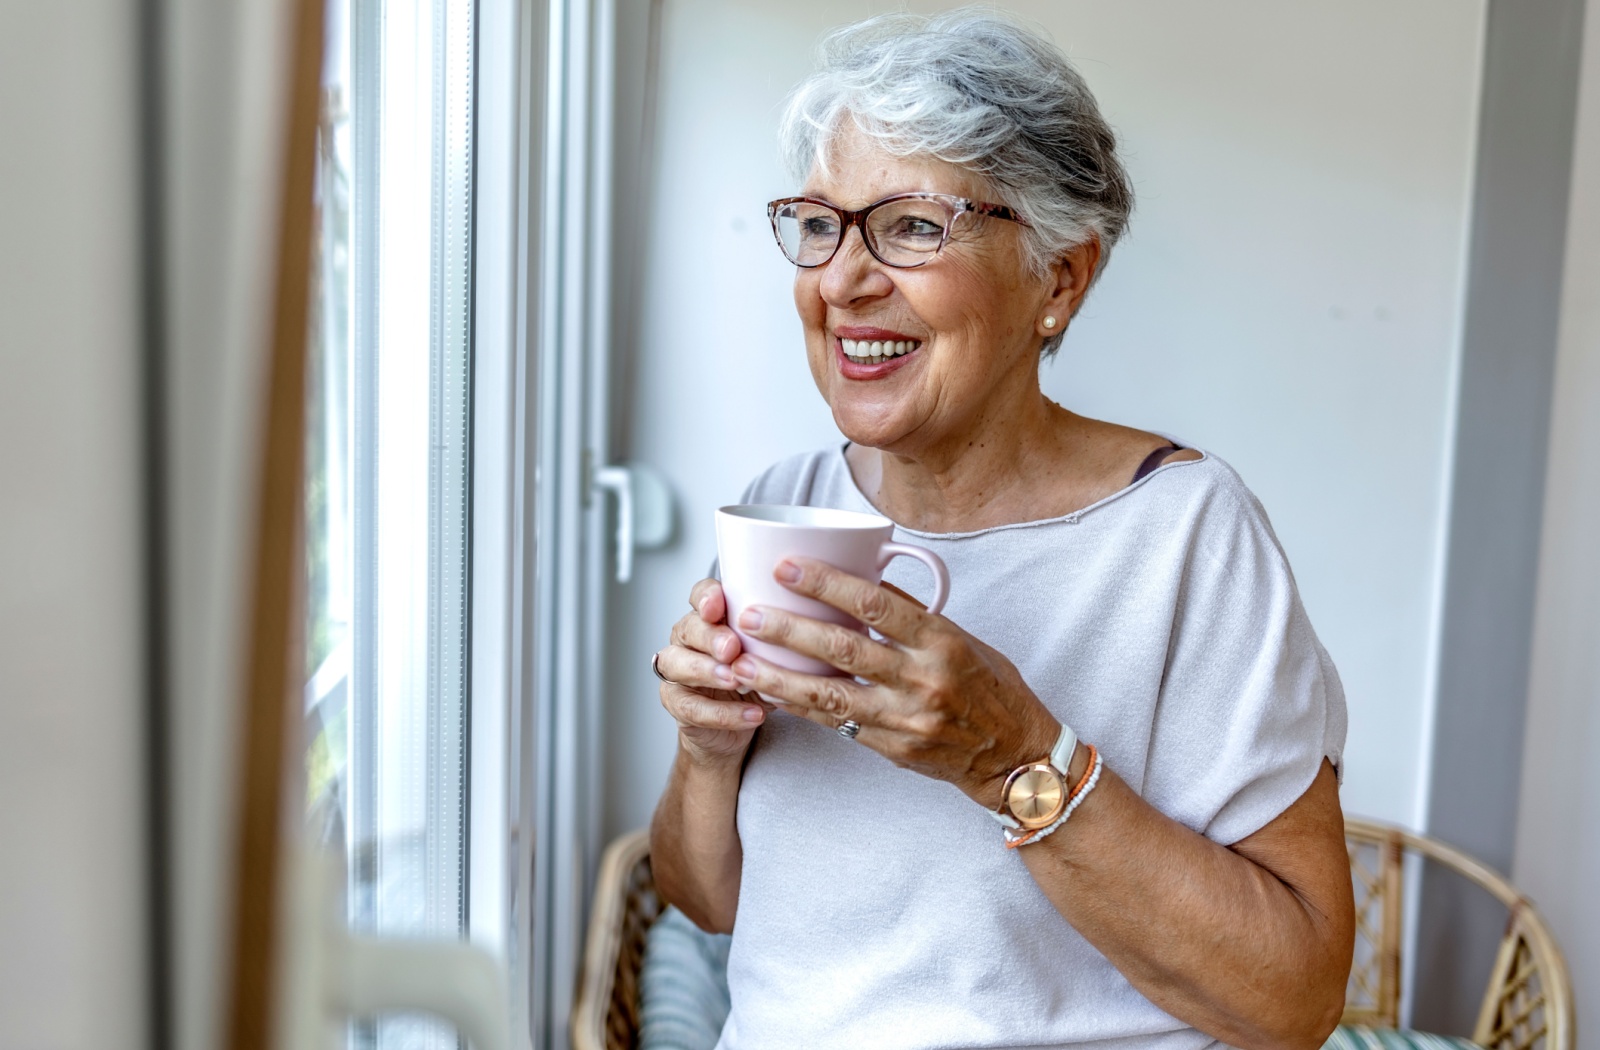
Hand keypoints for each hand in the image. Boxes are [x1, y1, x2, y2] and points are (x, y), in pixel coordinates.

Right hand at [656, 578, 770, 764]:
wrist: (736, 723)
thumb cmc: (755, 676)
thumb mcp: (772, 652)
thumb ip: (779, 634)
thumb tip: (816, 619)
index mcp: (709, 617)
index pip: (700, 595)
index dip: (706, 597)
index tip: (718, 606)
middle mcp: (687, 638)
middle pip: (688, 628)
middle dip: (710, 637)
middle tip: (732, 648)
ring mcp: (676, 670)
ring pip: (677, 664)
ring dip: (707, 672)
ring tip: (736, 680)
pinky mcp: (677, 703)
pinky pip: (692, 708)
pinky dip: (724, 713)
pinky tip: (753, 714)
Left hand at [726, 557, 1059, 807]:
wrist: (1017, 757)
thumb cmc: (990, 687)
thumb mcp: (962, 639)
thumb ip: (913, 615)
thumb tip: (861, 578)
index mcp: (942, 641)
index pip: (875, 604)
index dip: (825, 584)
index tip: (786, 566)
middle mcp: (922, 680)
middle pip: (843, 649)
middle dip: (788, 629)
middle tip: (747, 612)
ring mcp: (906, 719)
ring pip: (829, 695)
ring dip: (779, 677)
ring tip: (739, 661)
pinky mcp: (893, 750)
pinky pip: (836, 725)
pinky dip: (799, 709)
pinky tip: (769, 695)